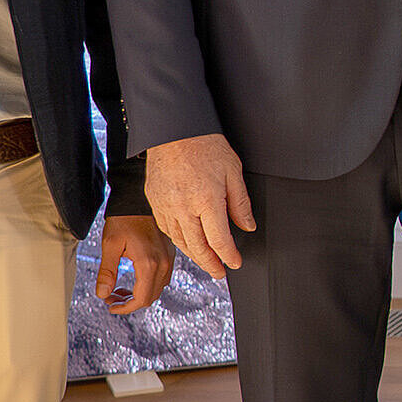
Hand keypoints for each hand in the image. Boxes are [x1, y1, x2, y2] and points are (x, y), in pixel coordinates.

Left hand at [98, 214, 175, 314]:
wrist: (138, 200)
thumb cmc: (124, 220)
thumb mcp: (110, 245)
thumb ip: (107, 272)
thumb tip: (103, 294)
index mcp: (149, 264)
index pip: (141, 299)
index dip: (125, 308)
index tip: (111, 306)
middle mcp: (163, 264)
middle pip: (150, 297)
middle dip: (129, 303)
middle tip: (111, 298)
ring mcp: (169, 259)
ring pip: (157, 289)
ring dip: (139, 295)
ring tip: (119, 290)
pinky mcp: (169, 255)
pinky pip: (162, 279)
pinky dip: (148, 285)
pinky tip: (134, 280)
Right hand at [143, 132, 255, 279]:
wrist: (172, 129)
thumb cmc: (205, 145)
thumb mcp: (233, 171)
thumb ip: (240, 203)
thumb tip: (247, 226)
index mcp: (207, 201)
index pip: (220, 240)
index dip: (229, 256)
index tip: (235, 262)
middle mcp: (184, 208)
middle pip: (198, 247)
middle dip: (211, 264)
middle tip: (220, 272)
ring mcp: (166, 206)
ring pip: (181, 241)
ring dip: (195, 255)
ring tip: (206, 261)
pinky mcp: (154, 202)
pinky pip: (167, 229)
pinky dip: (179, 240)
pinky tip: (188, 242)